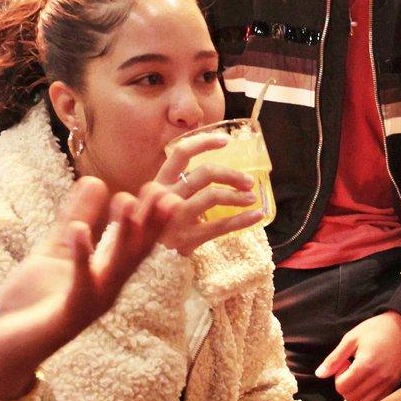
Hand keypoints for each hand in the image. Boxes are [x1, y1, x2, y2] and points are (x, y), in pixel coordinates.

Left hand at [0, 177, 176, 399]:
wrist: (6, 350)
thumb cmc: (32, 303)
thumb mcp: (54, 251)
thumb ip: (74, 217)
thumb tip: (95, 181)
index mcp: (105, 274)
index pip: (136, 242)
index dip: (151, 216)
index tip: (161, 186)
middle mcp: (106, 289)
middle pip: (135, 253)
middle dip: (150, 223)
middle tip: (164, 191)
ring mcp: (91, 303)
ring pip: (115, 267)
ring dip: (122, 235)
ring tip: (126, 201)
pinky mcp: (69, 314)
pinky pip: (79, 282)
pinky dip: (81, 256)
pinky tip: (79, 231)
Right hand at [155, 131, 265, 255]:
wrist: (143, 259)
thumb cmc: (159, 224)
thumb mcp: (161, 199)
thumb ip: (181, 183)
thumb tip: (219, 170)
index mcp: (160, 182)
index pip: (181, 153)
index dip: (204, 143)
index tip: (226, 141)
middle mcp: (165, 196)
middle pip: (205, 173)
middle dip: (231, 174)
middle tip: (248, 181)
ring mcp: (176, 217)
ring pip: (213, 196)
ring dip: (237, 195)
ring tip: (251, 198)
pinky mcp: (187, 238)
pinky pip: (221, 225)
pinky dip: (243, 219)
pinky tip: (257, 215)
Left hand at [317, 311, 400, 400]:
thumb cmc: (376, 329)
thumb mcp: (351, 339)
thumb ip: (334, 358)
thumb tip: (320, 374)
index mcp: (366, 365)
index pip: (342, 387)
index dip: (337, 377)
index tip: (344, 364)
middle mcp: (379, 377)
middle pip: (351, 397)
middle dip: (346, 386)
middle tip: (351, 369)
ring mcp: (388, 383)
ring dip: (356, 392)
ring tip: (360, 375)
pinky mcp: (395, 385)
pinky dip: (368, 395)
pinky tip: (369, 380)